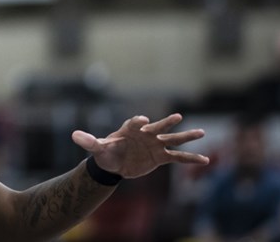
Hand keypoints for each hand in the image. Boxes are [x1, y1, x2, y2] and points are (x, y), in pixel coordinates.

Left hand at [72, 113, 208, 178]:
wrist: (114, 162)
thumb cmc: (106, 152)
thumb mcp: (97, 148)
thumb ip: (88, 141)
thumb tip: (73, 135)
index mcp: (130, 128)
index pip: (135, 122)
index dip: (139, 121)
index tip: (143, 121)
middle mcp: (146, 134)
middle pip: (159, 126)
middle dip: (167, 122)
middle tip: (177, 117)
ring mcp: (155, 145)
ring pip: (173, 139)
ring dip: (187, 136)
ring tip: (202, 133)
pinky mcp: (161, 157)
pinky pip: (178, 157)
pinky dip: (191, 158)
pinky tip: (205, 159)